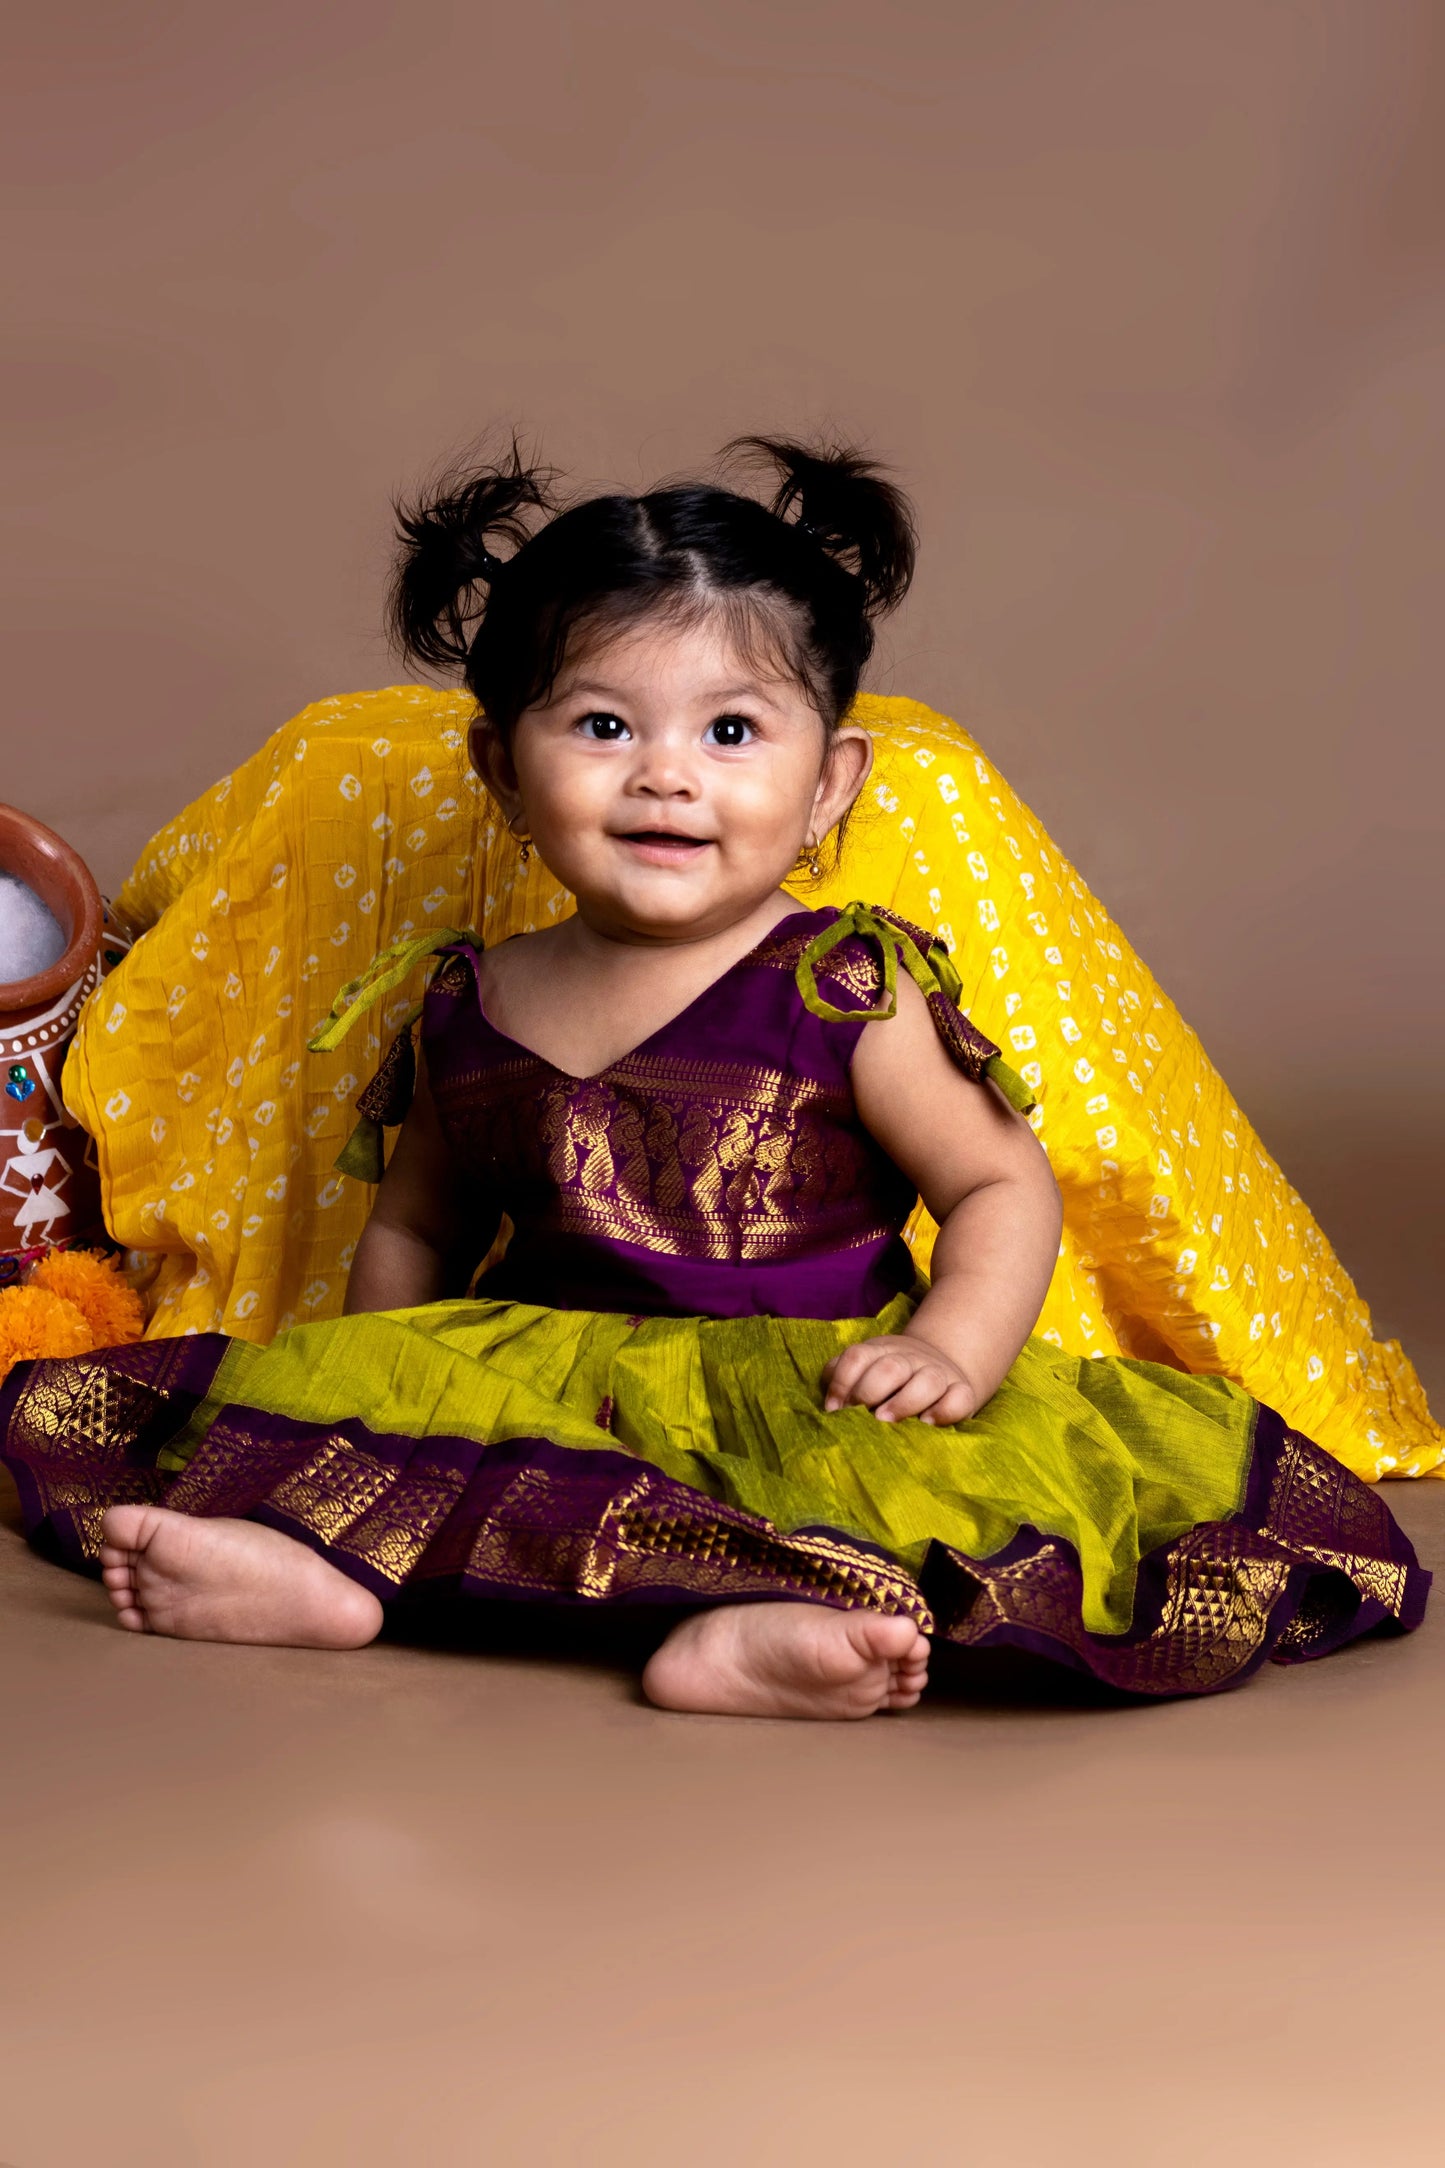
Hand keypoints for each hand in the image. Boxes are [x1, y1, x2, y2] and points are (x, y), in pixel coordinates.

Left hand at [821, 1334, 979, 1424]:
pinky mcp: (961, 1390)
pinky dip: (945, 1410)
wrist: (940, 1368)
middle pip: (891, 1368)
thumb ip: (842, 1378)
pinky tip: (927, 1423)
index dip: (842, 1382)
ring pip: (928, 1381)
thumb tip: (830, 1404)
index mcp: (881, 1351)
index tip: (834, 1409)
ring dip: (905, 1402)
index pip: (858, 1357)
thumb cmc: (890, 1379)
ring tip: (886, 1421)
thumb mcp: (865, 1369)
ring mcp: (938, 1373)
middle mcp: (910, 1359)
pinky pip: (959, 1397)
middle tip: (861, 1415)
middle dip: (870, 1391)